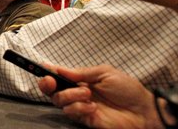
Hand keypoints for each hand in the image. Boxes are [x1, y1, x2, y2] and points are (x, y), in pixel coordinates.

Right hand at [38, 64, 162, 128]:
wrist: (143, 110)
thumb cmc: (127, 89)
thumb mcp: (104, 72)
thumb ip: (81, 72)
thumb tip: (59, 68)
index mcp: (80, 79)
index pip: (58, 76)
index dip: (47, 72)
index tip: (42, 67)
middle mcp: (77, 92)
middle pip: (51, 90)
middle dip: (47, 84)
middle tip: (52, 81)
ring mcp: (80, 106)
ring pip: (59, 101)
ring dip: (70, 95)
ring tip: (87, 93)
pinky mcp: (85, 119)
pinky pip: (71, 112)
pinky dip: (79, 107)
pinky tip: (93, 106)